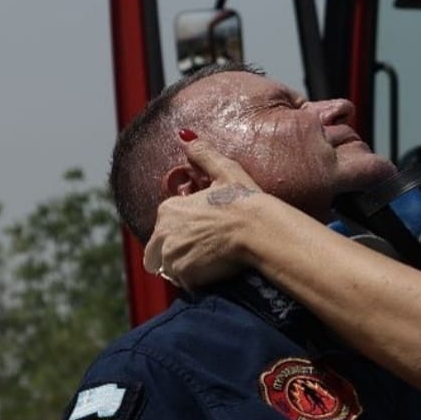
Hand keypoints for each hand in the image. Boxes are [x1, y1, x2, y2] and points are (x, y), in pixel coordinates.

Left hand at [144, 138, 262, 288]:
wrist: (260, 230)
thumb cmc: (245, 201)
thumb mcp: (225, 171)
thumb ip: (203, 154)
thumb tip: (186, 135)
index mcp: (168, 209)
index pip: (165, 229)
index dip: (184, 233)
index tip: (205, 235)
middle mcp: (163, 233)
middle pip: (161, 253)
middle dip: (179, 255)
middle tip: (208, 253)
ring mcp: (172, 256)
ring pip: (172, 270)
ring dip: (188, 269)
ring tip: (214, 264)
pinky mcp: (185, 275)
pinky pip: (187, 284)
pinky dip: (200, 282)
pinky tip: (218, 273)